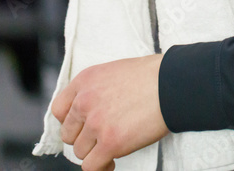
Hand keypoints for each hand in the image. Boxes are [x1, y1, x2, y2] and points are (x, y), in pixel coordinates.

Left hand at [52, 54, 168, 170]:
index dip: (72, 121)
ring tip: (112, 148)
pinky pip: (91, 166)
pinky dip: (101, 167)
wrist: (174, 83)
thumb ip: (99, 89)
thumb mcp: (117, 71)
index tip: (83, 126)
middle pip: (69, 134)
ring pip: (80, 151)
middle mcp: (85, 102)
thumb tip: (97, 107)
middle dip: (85, 138)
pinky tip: (112, 162)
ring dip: (96, 152)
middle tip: (102, 137)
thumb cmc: (155, 75)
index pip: (59, 109)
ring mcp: (96, 123)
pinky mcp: (110, 142)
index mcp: (85, 81)